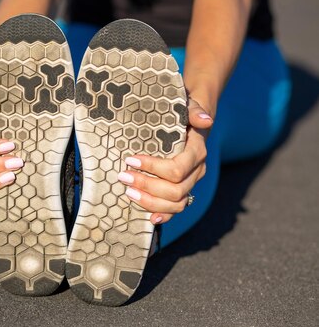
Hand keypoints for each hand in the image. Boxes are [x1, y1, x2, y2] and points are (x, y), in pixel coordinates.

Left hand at [116, 98, 213, 224]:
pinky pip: (176, 209)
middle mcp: (197, 170)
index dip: (153, 167)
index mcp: (197, 151)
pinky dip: (164, 216)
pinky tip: (150, 219)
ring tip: (128, 192)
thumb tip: (204, 120)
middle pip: (175, 189)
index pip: (177, 168)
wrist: (189, 121)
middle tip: (122, 176)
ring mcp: (190, 182)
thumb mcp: (186, 106)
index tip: (130, 159)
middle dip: (146, 184)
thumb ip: (194, 111)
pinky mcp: (183, 190)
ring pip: (176, 203)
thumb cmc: (182, 113)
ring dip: (151, 201)